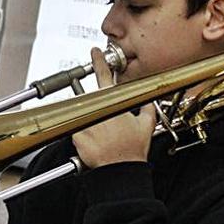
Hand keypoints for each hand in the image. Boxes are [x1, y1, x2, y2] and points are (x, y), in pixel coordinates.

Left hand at [71, 47, 156, 168]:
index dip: (99, 62)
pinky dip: (84, 136)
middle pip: (91, 99)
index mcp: (113, 104)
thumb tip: (147, 100)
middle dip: (98, 110)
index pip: (104, 76)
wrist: (120, 170)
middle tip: (107, 124)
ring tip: (103, 138)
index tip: (94, 53)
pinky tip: (96, 145)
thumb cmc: (132, 151)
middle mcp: (97, 111)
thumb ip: (147, 108)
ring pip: (84, 116)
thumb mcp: (147, 125)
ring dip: (92, 124)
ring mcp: (85, 122)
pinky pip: (77, 131)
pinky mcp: (76, 135)